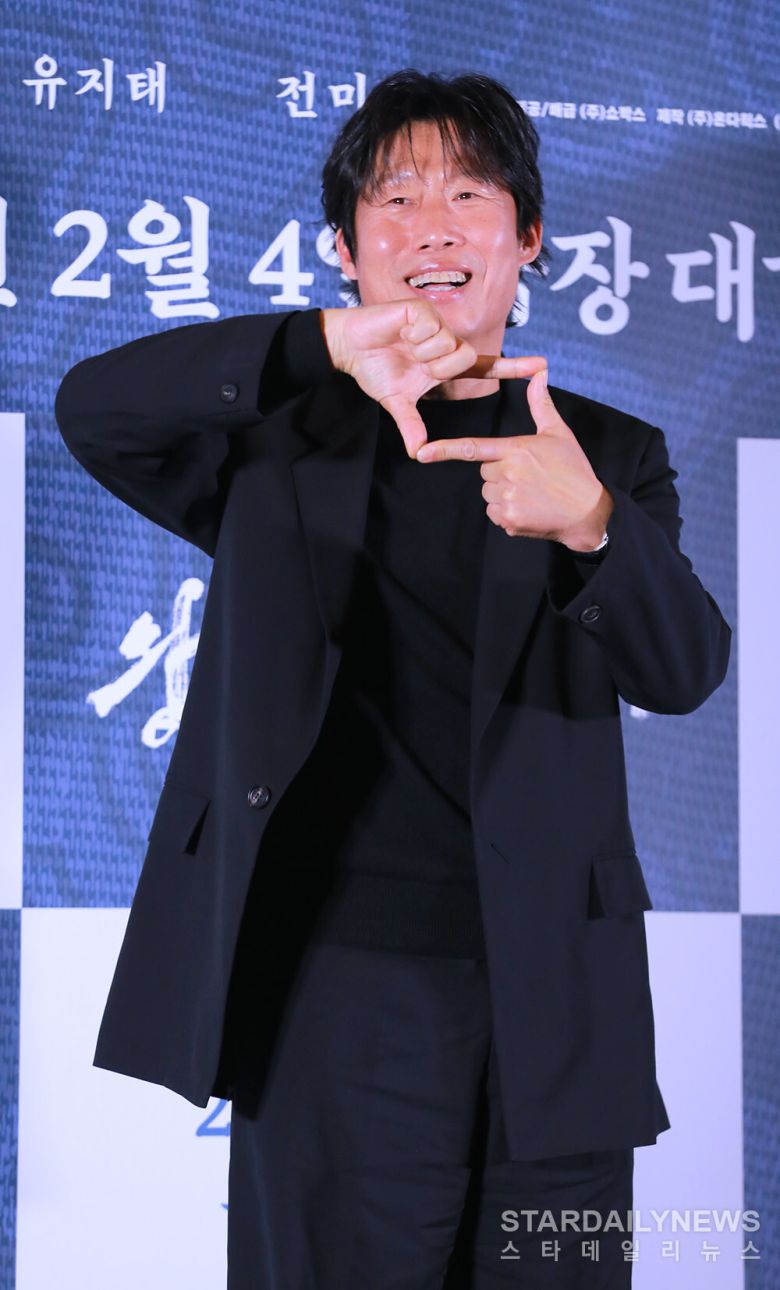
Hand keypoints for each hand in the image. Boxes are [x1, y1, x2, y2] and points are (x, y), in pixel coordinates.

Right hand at [321, 301, 546, 457]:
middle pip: (466, 357)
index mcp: (445, 364)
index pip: (485, 367)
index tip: (541, 367)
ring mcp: (436, 325)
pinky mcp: (422, 311)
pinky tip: (401, 331)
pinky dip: (414, 336)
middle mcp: (446, 343)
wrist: (350, 346)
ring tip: (405, 345)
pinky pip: (431, 329)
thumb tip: (418, 452)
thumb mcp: (396, 402)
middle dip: (439, 367)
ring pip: (449, 344)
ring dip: (423, 352)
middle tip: (416, 363)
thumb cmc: (374, 370)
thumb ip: (411, 425)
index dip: (513, 367)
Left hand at [415, 368, 614, 549]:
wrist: (587, 512)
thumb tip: (538, 374)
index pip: (472, 448)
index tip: (421, 453)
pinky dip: (507, 512)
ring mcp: (507, 499)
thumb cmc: (573, 470)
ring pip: (489, 492)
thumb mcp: (559, 433)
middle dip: (500, 472)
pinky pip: (494, 513)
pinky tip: (529, 508)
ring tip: (532, 493)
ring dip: (503, 493)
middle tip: (529, 476)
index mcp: (515, 449)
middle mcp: (507, 474)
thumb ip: (541, 404)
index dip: (444, 450)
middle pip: (485, 471)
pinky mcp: (508, 520)